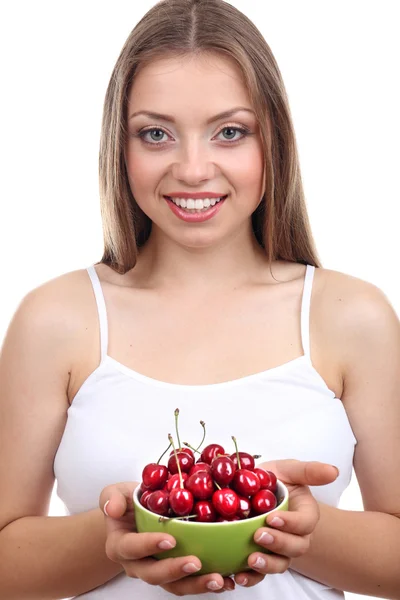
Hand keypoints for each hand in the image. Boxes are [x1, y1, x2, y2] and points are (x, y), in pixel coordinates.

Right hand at [99, 482, 235, 594]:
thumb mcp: (115, 493)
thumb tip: (112, 509)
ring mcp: (156, 571)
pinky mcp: (174, 574)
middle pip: (153, 574)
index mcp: (120, 546)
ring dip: (196, 585)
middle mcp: (136, 564)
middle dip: (175, 571)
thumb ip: (112, 498)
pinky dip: (207, 584)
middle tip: (196, 562)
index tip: (170, 539)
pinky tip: (226, 580)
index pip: (131, 548)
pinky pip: (188, 583)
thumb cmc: (126, 503)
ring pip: (174, 586)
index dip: (149, 546)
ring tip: (218, 580)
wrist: (133, 517)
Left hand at [232, 459, 338, 587]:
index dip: (291, 523)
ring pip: (281, 564)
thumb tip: (334, 471)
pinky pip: (260, 574)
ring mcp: (281, 550)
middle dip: (279, 543)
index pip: (305, 523)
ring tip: (251, 560)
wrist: (256, 490)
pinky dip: (251, 577)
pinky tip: (238, 575)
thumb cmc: (277, 480)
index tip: (272, 517)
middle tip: (259, 535)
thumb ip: (309, 471)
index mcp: (306, 514)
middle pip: (295, 547)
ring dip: (267, 565)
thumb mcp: (290, 470)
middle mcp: (297, 536)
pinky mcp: (264, 558)